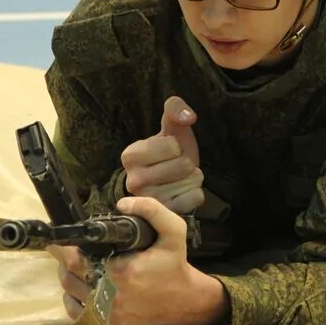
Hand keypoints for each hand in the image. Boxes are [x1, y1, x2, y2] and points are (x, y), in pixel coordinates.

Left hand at [50, 197, 227, 324]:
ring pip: (71, 295)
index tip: (62, 239)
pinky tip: (86, 287)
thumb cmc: (174, 264)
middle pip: (69, 277)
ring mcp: (108, 317)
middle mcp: (111, 297)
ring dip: (70, 278)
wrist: (184, 301)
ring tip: (80, 266)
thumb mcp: (173, 231)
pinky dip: (75, 299)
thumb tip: (122, 204)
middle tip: (70, 250)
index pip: (76, 260)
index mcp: (122, 273)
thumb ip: (152, 210)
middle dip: (65, 261)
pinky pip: (78, 314)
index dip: (65, 249)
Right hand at [120, 96, 203, 213]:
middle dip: (186, 162)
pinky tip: (183, 192)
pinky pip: (196, 198)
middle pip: (183, 165)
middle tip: (175, 166)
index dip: (177, 146)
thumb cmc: (170, 152)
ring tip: (179, 178)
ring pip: (191, 181)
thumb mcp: (171, 127)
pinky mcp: (165, 215)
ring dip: (192, 177)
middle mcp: (133, 181)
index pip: (172, 146)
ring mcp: (149, 202)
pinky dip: (196, 193)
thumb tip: (187, 116)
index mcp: (129, 156)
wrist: (172, 180)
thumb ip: (176, 109)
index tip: (168, 151)